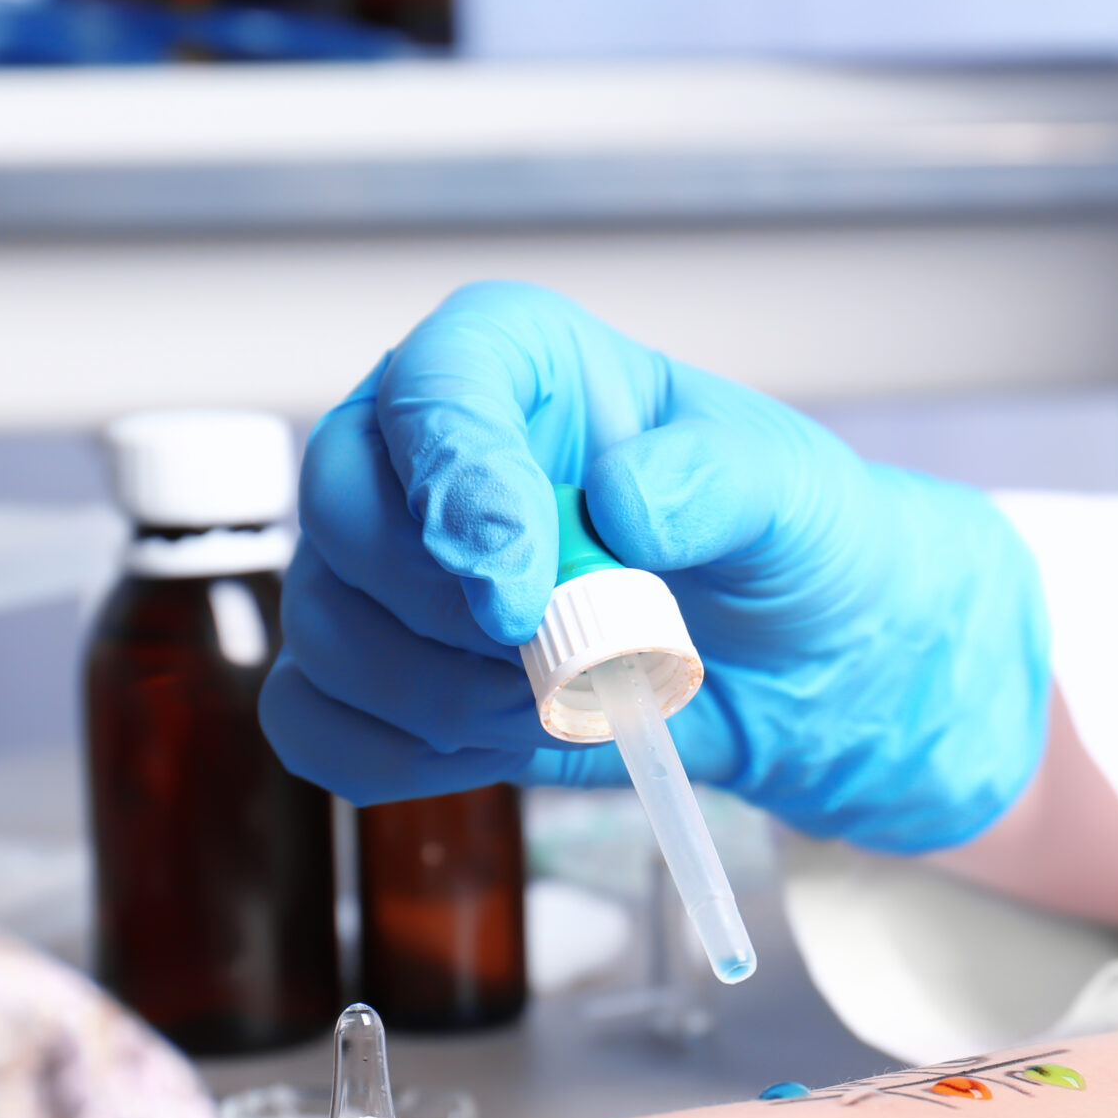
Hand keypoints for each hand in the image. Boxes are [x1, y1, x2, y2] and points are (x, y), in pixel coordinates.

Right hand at [259, 282, 1050, 852]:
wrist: (797, 662)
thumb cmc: (781, 541)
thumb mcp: (787, 490)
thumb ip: (713, 479)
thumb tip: (621, 503)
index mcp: (513, 361)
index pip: (435, 390)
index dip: (457, 488)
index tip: (514, 591)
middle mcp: (422, 449)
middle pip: (336, 508)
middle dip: (440, 611)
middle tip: (553, 656)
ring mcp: (386, 563)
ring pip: (325, 628)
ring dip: (444, 697)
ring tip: (565, 698)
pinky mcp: (383, 671)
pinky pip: (320, 723)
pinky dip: (405, 755)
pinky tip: (503, 740)